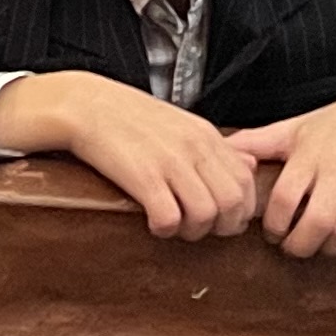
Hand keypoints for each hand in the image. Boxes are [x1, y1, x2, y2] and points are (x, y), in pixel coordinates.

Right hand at [0, 71, 260, 238]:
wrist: (86, 104)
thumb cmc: (131, 118)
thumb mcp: (183, 124)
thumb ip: (218, 147)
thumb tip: (250, 165)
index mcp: (206, 135)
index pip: (246, 182)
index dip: (240, 211)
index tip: (221, 220)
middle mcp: (194, 147)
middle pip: (234, 203)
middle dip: (220, 227)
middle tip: (198, 228)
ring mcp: (170, 161)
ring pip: (207, 215)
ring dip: (192, 231)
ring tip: (174, 225)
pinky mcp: (143, 176)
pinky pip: (170, 218)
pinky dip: (165, 229)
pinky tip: (152, 222)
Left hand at [228, 84, 335, 258]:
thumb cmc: (333, 125)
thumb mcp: (293, 128)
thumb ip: (257, 142)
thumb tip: (223, 148)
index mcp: (309, 153)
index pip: (285, 197)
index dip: (274, 225)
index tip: (272, 232)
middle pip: (317, 221)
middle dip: (299, 245)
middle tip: (292, 246)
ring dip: (327, 248)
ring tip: (318, 244)